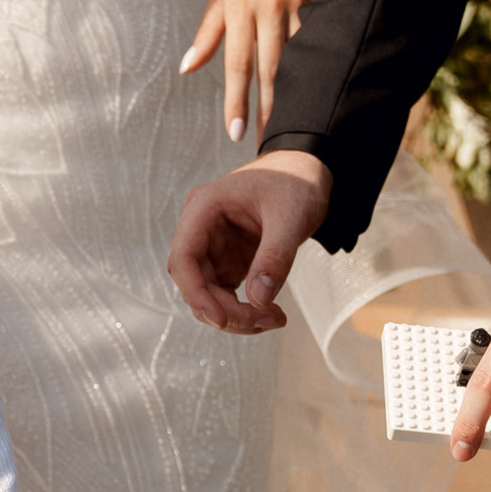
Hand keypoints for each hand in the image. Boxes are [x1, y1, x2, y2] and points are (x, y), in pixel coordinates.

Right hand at [167, 151, 331, 334]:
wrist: (307, 171)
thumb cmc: (295, 183)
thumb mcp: (291, 217)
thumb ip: (275, 257)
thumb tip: (258, 301)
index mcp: (204, 208)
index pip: (183, 258)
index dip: (196, 293)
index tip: (222, 319)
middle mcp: (201, 229)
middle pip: (194, 282)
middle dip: (225, 310)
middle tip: (267, 320)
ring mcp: (213, 247)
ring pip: (207, 294)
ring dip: (235, 315)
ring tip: (275, 319)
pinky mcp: (227, 260)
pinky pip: (224, 294)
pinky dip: (243, 310)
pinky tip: (270, 313)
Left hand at [181, 0, 316, 141]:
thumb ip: (209, 28)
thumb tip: (187, 67)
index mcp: (238, 4)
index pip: (236, 64)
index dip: (236, 101)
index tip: (238, 133)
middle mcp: (268, 4)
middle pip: (271, 69)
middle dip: (272, 109)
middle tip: (275, 145)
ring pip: (303, 54)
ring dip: (303, 91)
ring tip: (306, 122)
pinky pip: (328, 28)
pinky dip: (330, 56)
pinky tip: (336, 81)